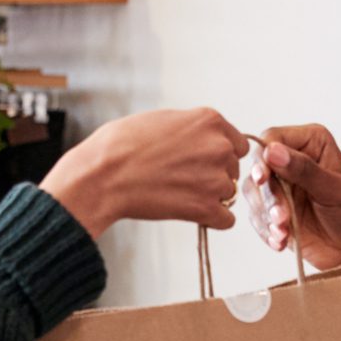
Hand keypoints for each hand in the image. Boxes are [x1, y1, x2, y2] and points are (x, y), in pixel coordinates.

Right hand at [40, 107, 249, 238]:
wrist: (103, 175)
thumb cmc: (121, 145)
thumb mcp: (163, 120)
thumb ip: (192, 128)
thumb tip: (202, 139)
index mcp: (209, 121)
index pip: (236, 143)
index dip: (218, 155)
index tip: (200, 162)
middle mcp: (218, 146)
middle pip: (233, 168)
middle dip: (213, 174)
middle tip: (182, 179)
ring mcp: (214, 178)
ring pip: (228, 193)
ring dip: (209, 197)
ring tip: (178, 193)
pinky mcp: (206, 207)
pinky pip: (227, 219)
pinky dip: (211, 220)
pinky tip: (191, 213)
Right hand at [256, 124, 340, 269]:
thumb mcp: (335, 191)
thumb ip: (305, 170)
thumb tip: (273, 152)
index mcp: (311, 142)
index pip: (273, 138)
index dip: (263, 158)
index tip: (263, 179)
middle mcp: (291, 158)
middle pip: (259, 166)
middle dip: (268, 196)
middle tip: (282, 218)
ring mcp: (279, 184)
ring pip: (253, 192)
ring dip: (266, 215)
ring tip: (284, 233)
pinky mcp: (271, 207)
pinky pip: (256, 215)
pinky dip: (266, 230)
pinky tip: (281, 241)